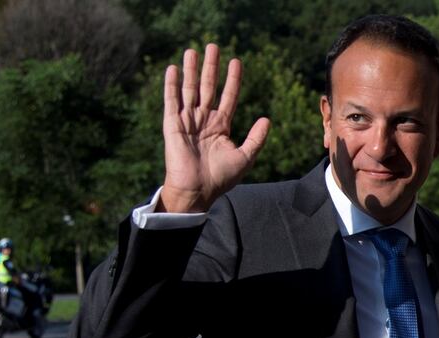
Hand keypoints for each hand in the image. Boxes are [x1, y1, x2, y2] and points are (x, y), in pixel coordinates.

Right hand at [160, 43, 270, 212]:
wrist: (197, 191)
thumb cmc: (220, 178)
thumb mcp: (244, 157)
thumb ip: (256, 138)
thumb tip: (267, 119)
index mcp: (220, 126)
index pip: (228, 96)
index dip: (232, 79)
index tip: (236, 62)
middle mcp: (204, 120)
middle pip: (208, 87)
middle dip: (211, 67)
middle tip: (213, 46)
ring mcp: (188, 121)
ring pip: (190, 89)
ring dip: (191, 70)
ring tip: (193, 50)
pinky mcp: (173, 125)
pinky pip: (172, 101)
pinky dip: (172, 85)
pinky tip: (173, 69)